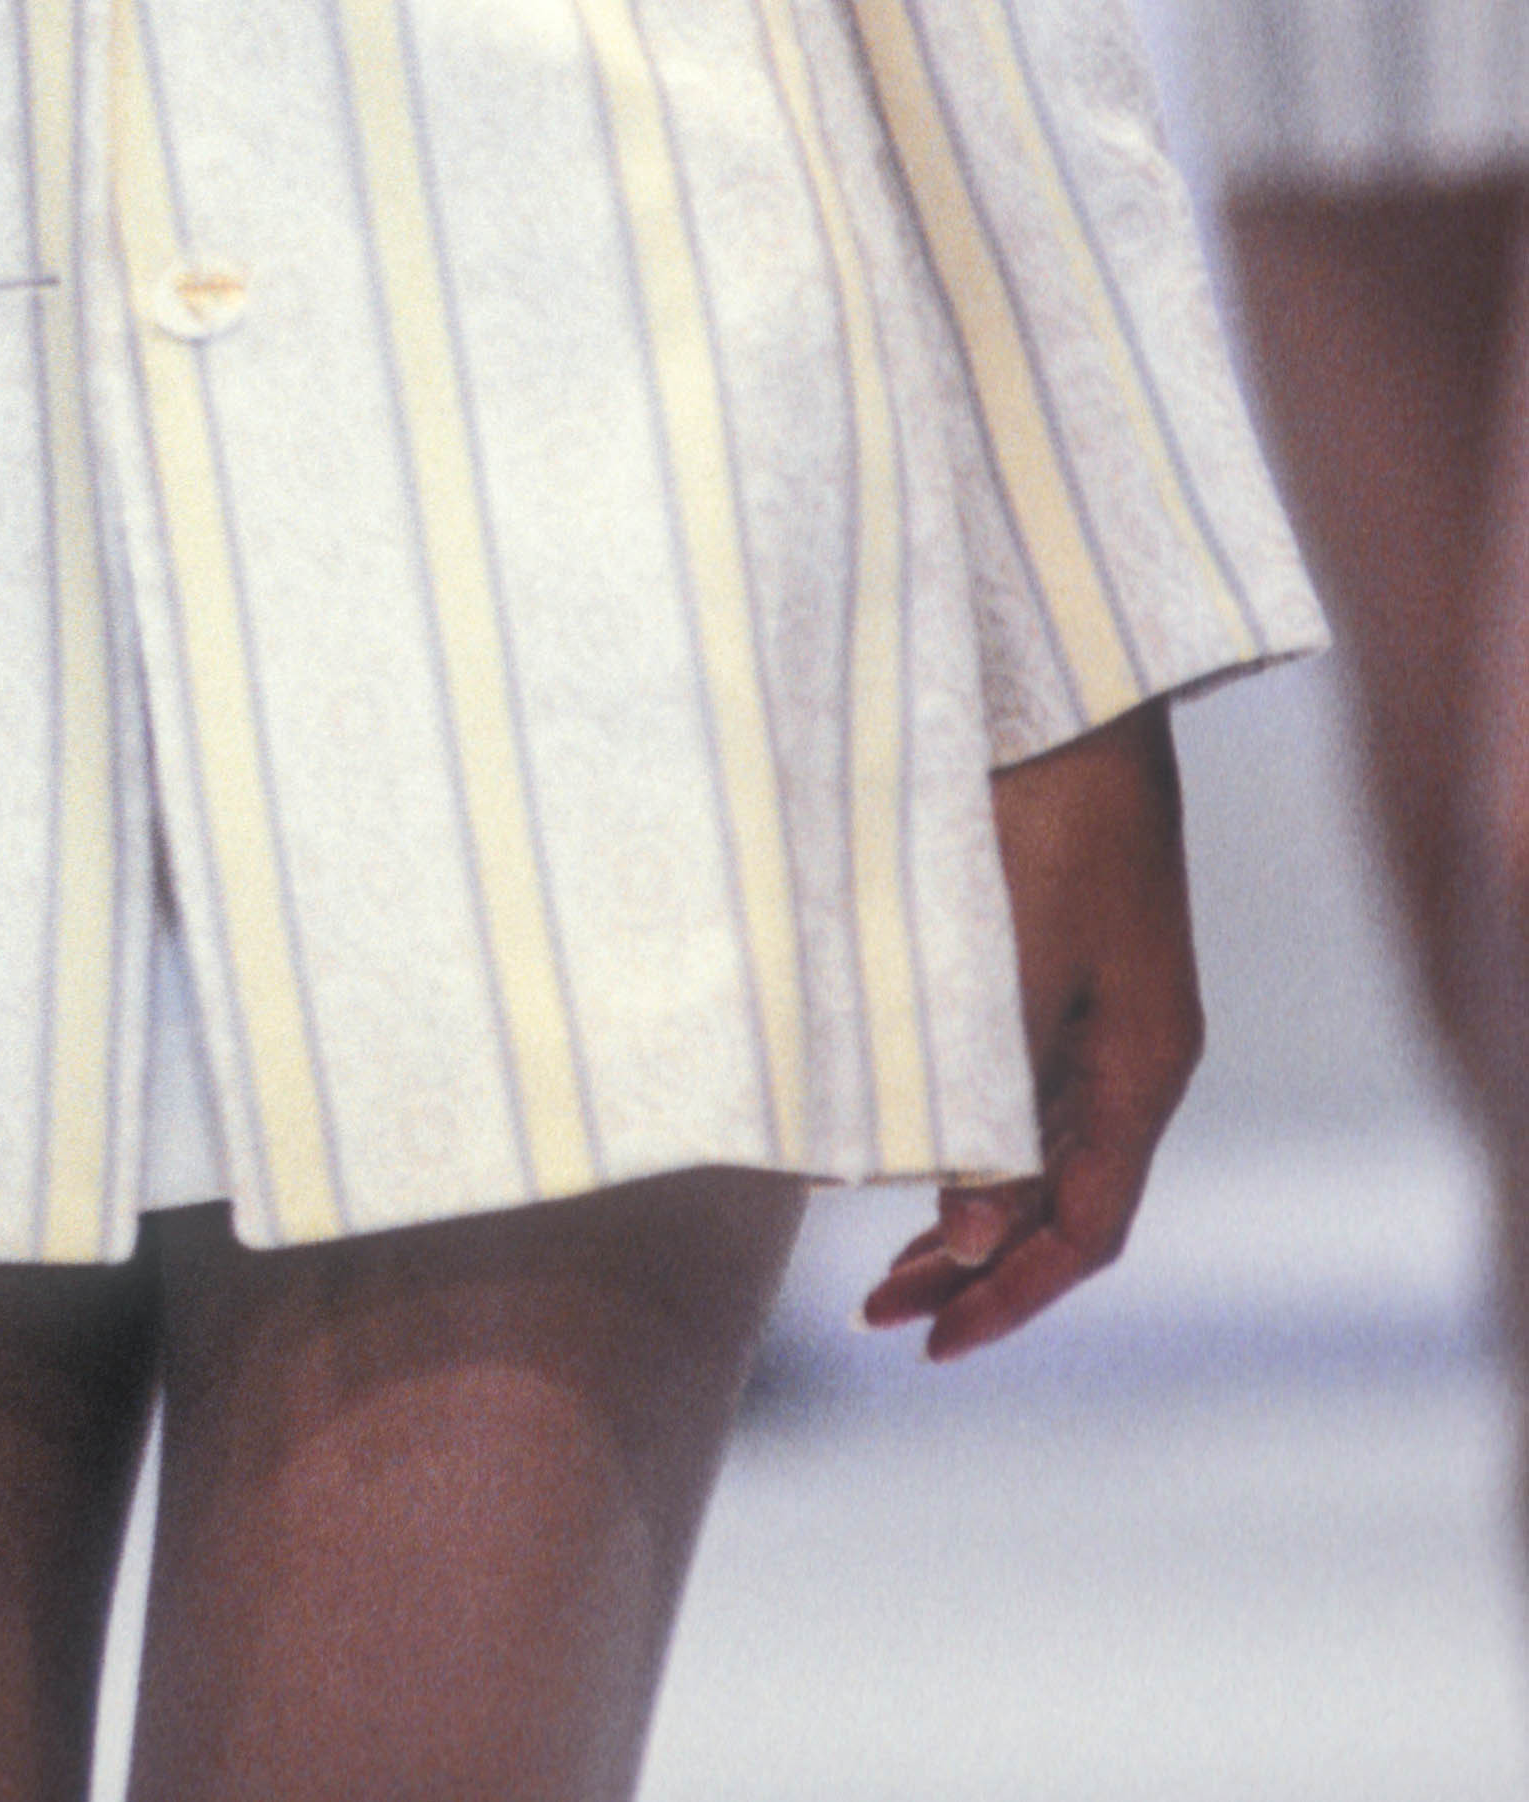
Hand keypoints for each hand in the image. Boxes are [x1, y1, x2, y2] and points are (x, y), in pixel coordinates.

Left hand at [859, 695, 1200, 1360]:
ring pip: (1035, 1148)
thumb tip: (966, 1237)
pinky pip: (1015, 1087)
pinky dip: (963, 1132)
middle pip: (1062, 1200)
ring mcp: (1099, 1009)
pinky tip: (902, 1147)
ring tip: (884, 1263)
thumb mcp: (1015, 958)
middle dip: (977, 1269)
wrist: (1065, 683)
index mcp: (1142, 1067)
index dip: (1010, 1294)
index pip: (1086, 1226)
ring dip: (966, 1208)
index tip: (930, 1340)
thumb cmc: (1044, 807)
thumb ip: (992, 1096)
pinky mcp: (1055, 963)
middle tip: (882, 1316)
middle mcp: (1130, 1053)